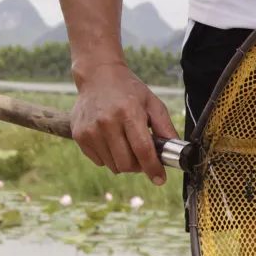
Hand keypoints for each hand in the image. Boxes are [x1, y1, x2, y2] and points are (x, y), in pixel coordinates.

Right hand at [69, 63, 178, 186]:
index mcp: (128, 112)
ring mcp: (90, 130)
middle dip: (139, 167)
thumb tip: (176, 151)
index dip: (153, 168)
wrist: (98, 76)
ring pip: (113, 166)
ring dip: (123, 162)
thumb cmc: (129, 90)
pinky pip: (99, 161)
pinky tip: (111, 141)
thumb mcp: (152, 103)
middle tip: (143, 157)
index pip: (142, 149)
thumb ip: (165, 127)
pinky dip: (109, 157)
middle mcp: (107, 122)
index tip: (160, 179)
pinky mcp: (80, 136)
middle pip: (126, 163)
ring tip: (126, 144)